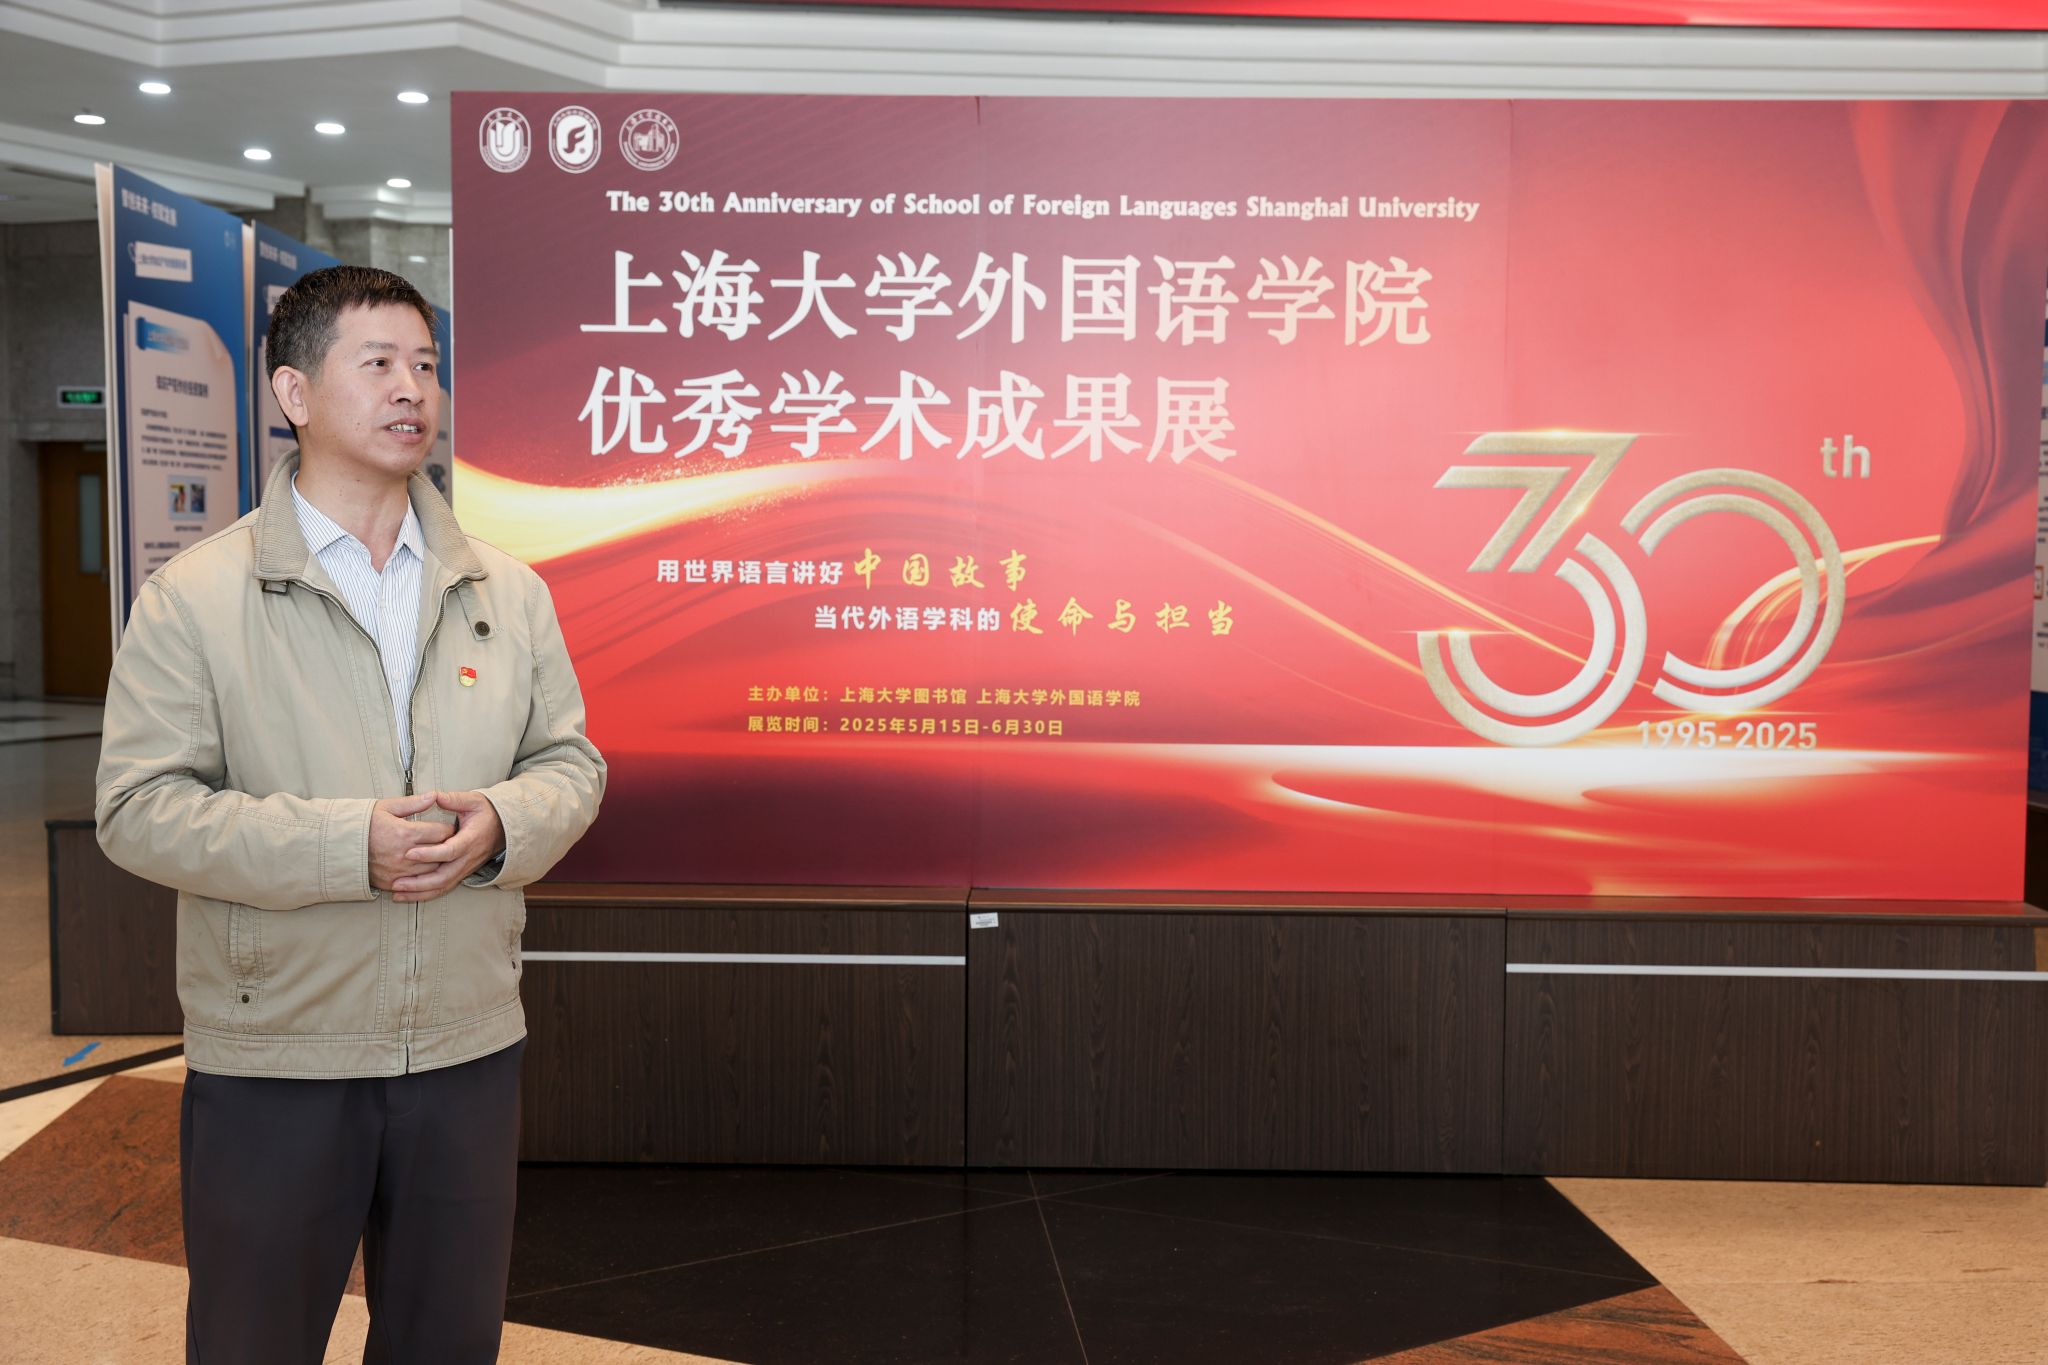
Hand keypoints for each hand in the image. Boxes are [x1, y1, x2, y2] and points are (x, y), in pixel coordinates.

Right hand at [369, 793, 452, 892]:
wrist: (338, 846)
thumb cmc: (363, 825)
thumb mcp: (386, 808)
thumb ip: (413, 803)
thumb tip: (433, 796)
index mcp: (405, 833)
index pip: (441, 832)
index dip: (448, 829)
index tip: (448, 827)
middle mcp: (404, 854)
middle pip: (441, 852)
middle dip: (447, 845)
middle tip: (449, 841)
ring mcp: (399, 871)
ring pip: (433, 869)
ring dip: (438, 862)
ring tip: (439, 854)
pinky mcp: (393, 883)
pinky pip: (418, 883)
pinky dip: (425, 876)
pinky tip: (425, 868)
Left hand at [391, 790, 505, 902]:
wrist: (505, 829)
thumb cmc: (488, 814)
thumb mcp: (474, 801)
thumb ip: (454, 799)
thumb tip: (434, 796)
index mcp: (471, 840)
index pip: (449, 851)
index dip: (429, 854)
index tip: (409, 853)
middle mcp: (468, 858)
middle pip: (443, 876)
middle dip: (418, 881)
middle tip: (397, 881)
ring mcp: (465, 868)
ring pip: (442, 886)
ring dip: (419, 892)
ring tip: (398, 892)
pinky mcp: (461, 874)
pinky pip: (443, 888)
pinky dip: (425, 895)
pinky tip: (409, 896)